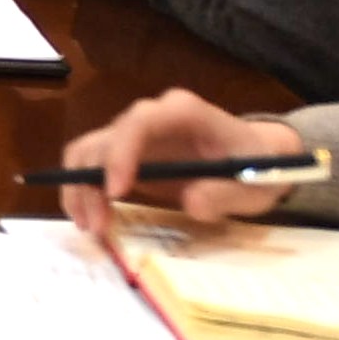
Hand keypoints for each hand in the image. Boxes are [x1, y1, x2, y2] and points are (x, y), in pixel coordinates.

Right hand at [51, 88, 308, 242]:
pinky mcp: (127, 153)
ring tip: (90, 226)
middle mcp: (153, 116)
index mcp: (185, 112)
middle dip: (92, 182)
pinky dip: (83, 190)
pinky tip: (89, 218)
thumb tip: (191, 201)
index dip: (120, 154)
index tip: (117, 193)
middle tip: (97, 226)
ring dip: (80, 189)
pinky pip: (91, 164)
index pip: (139, 121)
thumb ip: (226, 193)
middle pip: (105, 138)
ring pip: (88, 150)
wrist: (257, 158)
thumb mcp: (257, 186)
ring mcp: (136, 133)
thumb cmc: (259, 167)